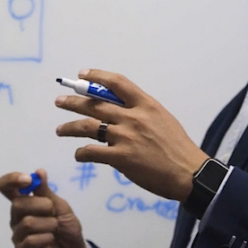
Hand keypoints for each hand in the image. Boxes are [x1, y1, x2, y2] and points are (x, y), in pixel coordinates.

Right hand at [0, 169, 86, 247]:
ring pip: (27, 222)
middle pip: (18, 204)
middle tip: (54, 213)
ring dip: (48, 224)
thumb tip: (39, 171)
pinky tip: (51, 240)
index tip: (28, 179)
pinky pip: (31, 240)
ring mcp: (17, 235)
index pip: (6, 187)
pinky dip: (47, 237)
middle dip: (42, 206)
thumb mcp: (60, 206)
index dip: (12, 180)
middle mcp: (16, 217)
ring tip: (55, 229)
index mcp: (24, 202)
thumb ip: (47, 192)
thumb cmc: (66, 228)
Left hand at [55, 69, 209, 201]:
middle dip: (73, 101)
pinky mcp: (120, 158)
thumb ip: (141, 113)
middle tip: (60, 101)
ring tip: (59, 130)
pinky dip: (81, 153)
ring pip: (88, 126)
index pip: (117, 83)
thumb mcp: (163, 119)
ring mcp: (125, 137)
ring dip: (70, 127)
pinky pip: (91, 152)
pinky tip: (78, 154)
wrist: (188, 172)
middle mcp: (133, 117)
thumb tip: (120, 113)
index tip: (82, 75)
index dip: (96, 76)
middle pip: (95, 103)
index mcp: (146, 104)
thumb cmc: (178, 147)